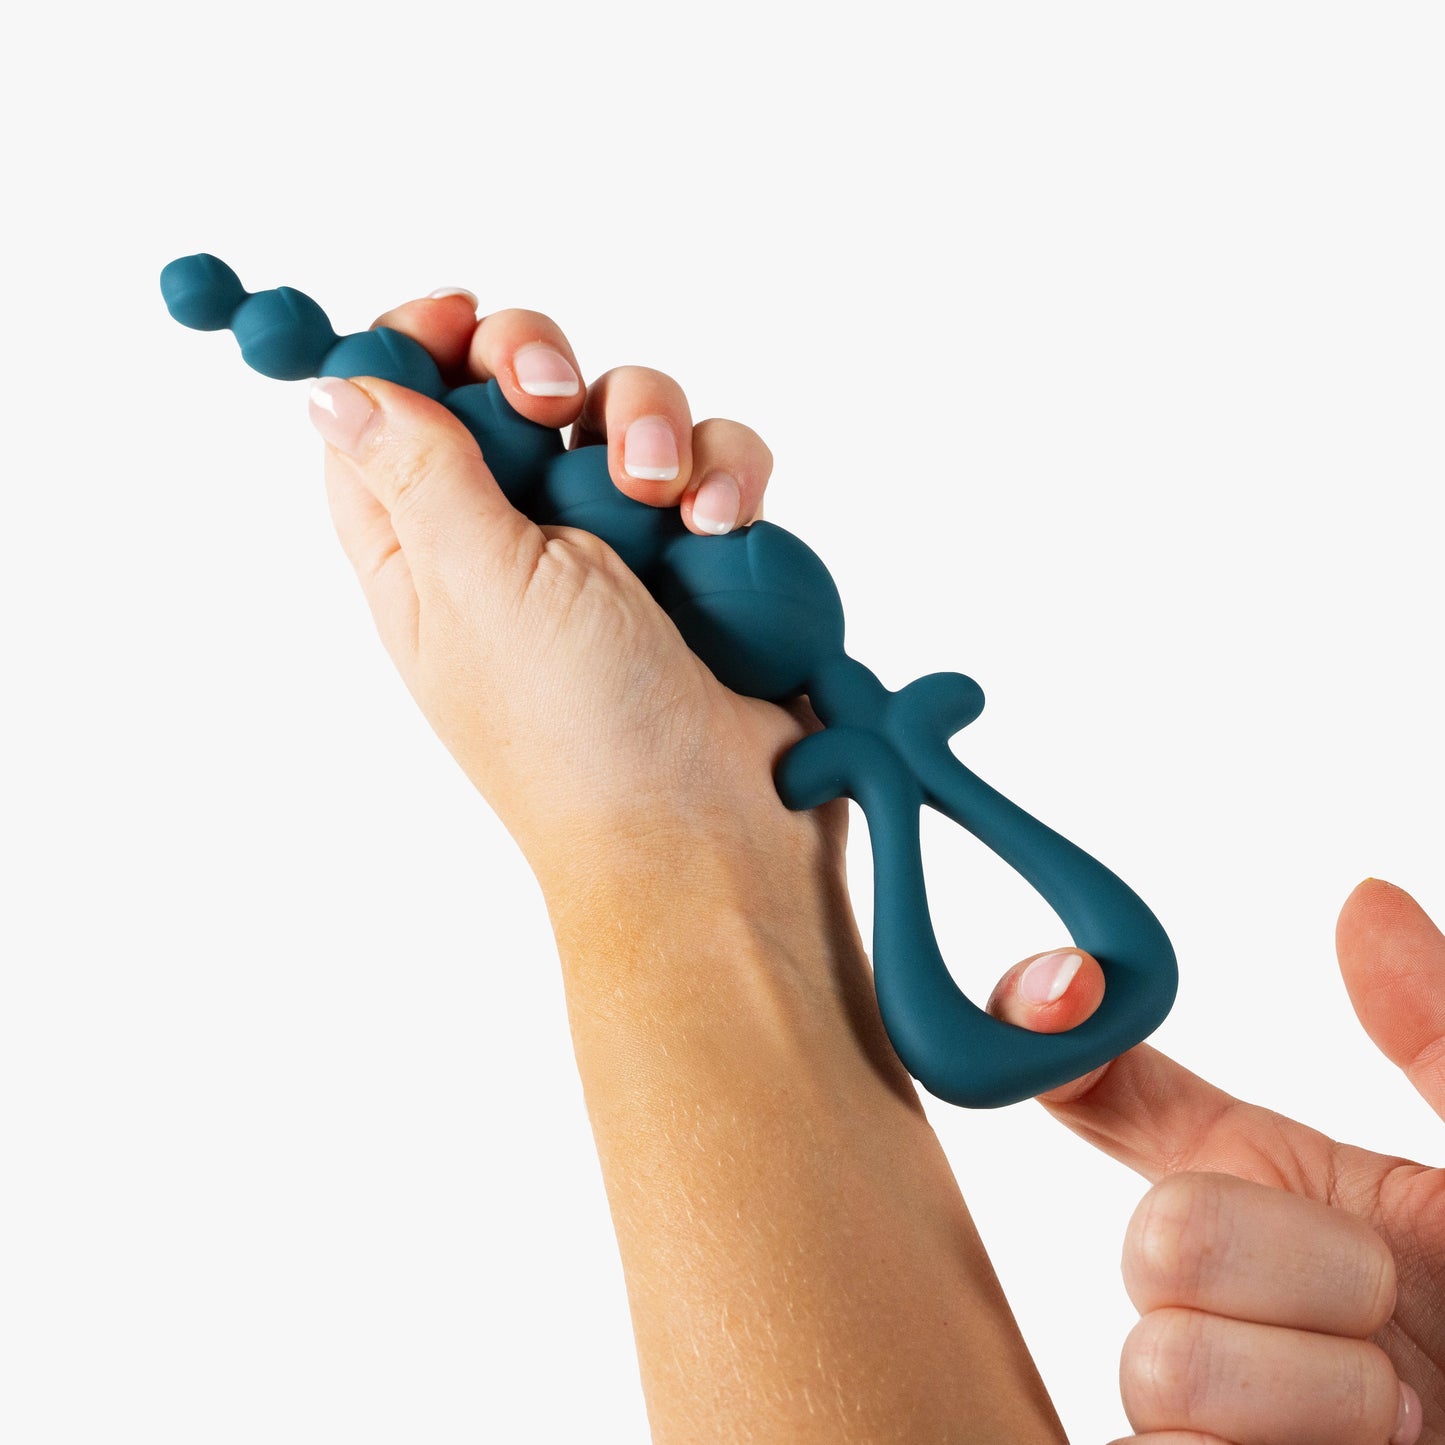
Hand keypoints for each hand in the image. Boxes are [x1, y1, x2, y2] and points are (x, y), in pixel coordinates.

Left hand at [311, 290, 845, 900]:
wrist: (713, 832)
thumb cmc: (578, 733)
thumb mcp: (479, 588)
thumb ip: (419, 469)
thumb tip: (330, 386)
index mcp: (428, 550)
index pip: (390, 411)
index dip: (413, 345)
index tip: (456, 312)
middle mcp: (516, 538)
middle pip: (509, 385)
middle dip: (536, 368)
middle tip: (550, 399)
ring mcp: (618, 545)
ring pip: (624, 409)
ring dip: (650, 428)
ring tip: (666, 502)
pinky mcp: (705, 554)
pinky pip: (714, 461)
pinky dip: (725, 476)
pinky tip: (724, 527)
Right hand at [987, 879, 1438, 1444]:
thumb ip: (1440, 1031)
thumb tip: (1361, 898)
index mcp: (1270, 1182)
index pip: (1106, 1086)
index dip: (1048, 1021)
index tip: (1070, 982)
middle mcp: (1222, 1279)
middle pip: (1156, 1232)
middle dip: (1302, 1268)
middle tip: (1403, 1305)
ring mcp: (1204, 1396)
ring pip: (1164, 1359)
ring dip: (1319, 1391)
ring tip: (1405, 1415)